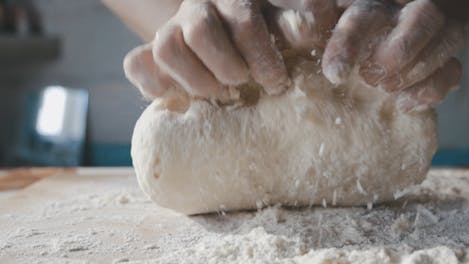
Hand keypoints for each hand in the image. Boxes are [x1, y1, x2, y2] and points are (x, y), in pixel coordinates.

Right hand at [125, 0, 339, 101]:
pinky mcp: (150, 54)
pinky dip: (155, 85)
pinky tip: (180, 96)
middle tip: (242, 84)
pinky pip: (136, 65)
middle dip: (227, 67)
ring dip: (196, 80)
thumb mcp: (286, 27)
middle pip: (199, 29)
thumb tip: (310, 27)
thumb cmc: (267, 36)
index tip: (276, 82)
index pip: (243, 19)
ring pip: (166, 47)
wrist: (229, 40)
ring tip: (218, 94)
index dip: (260, 55)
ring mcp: (170, 30)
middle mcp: (198, 9)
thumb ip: (298, 23)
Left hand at [322, 0, 464, 111]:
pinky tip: (406, 104)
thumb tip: (302, 21)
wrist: (373, 53)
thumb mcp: (322, 34)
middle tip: (371, 78)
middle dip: (401, 50)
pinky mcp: (443, 62)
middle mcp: (406, 15)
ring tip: (387, 89)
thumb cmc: (344, 46)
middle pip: (424, 16)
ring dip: (418, 69)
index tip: (335, 76)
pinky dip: (434, 89)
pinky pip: (453, 70)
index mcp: (371, 8)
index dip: (348, 45)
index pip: (363, 19)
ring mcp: (431, 35)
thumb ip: (310, 27)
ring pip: (448, 38)